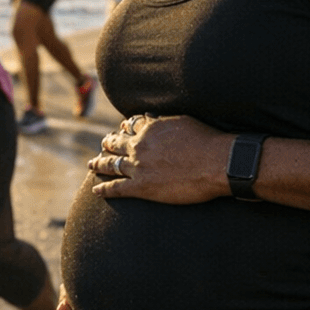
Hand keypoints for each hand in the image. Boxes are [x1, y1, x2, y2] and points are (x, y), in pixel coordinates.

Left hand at [87, 113, 230, 202]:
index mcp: (150, 129)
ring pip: (111, 164)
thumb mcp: (184, 122)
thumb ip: (164, 121)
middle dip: (108, 144)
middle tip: (103, 145)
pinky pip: (116, 188)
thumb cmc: (206, 141)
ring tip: (92, 163)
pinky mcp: (141, 187)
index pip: (131, 125)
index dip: (125, 128)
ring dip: (99, 163)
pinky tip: (96, 190)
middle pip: (116, 143)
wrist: (216, 163)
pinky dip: (104, 189)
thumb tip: (151, 118)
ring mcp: (138, 167)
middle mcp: (139, 146)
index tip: (122, 129)